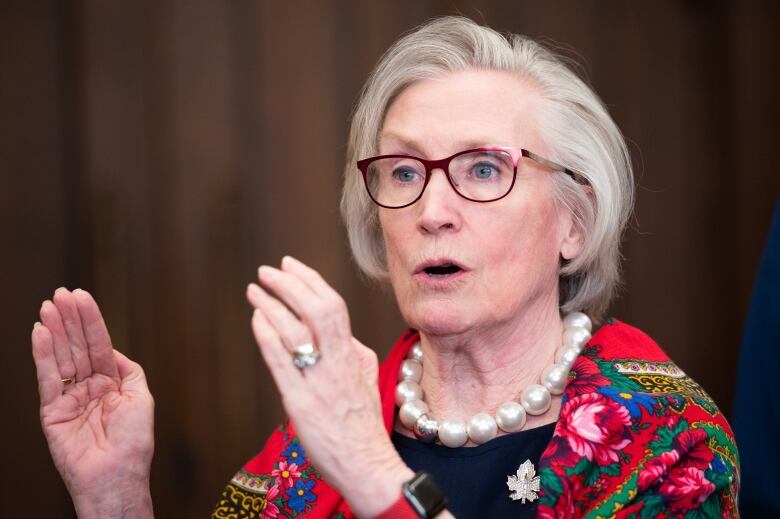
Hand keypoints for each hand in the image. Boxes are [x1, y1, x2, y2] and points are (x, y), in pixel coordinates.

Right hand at [31, 288, 153, 518]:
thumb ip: (127, 369)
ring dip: (55, 330)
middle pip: (78, 346)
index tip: (81, 296)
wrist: (118, 475)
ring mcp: (69, 398)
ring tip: (48, 306)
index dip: (91, 320)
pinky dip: (43, 355)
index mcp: (111, 382)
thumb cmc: (134, 442)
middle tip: (60, 293)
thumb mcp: (141, 397)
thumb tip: (111, 350)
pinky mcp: (52, 412)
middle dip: (70, 319)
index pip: (99, 344)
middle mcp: (89, 387)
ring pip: (61, 357)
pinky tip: (40, 333)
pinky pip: (48, 378)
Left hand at [248, 256, 412, 517]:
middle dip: (290, 284)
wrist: (366, 463)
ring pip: (298, 332)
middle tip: (268, 270)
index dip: (310, 280)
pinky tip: (257, 320)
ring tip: (255, 290)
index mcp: (353, 354)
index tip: (290, 264)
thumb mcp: (367, 378)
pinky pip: (283, 362)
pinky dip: (268, 336)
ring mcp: (319, 381)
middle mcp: (338, 362)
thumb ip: (354, 353)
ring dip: (273, 305)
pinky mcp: (301, 402)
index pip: (333, 305)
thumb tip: (344, 334)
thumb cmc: (363, 424)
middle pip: (318, 309)